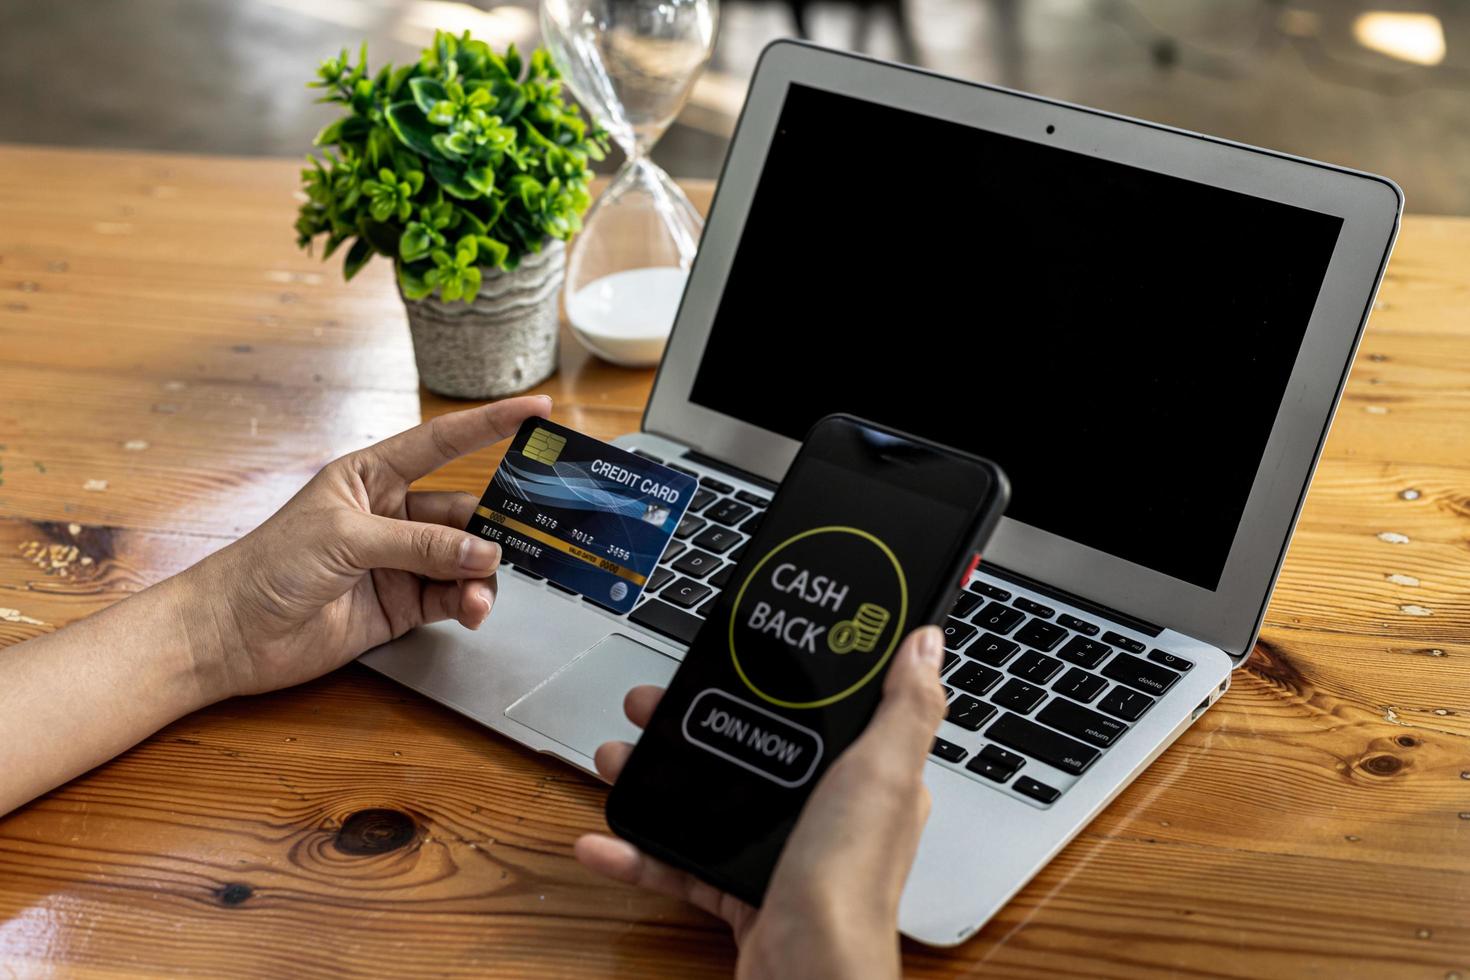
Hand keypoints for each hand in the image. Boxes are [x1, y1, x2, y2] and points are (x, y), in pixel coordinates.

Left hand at [187, 394, 550, 700]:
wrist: (231, 635)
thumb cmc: (268, 566)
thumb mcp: (346, 539)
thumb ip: (419, 544)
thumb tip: (481, 553)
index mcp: (371, 476)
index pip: (442, 442)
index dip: (489, 425)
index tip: (535, 412)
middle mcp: (391, 516)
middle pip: (462, 511)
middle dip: (493, 524)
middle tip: (525, 534)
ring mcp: (399, 562)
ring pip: (463, 559)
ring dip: (480, 574)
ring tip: (479, 593)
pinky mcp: (402, 605)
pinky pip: (452, 597)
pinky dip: (469, 602)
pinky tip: (471, 609)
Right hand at [575, 625, 947, 979]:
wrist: (807, 974)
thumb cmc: (851, 880)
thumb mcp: (884, 774)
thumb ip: (905, 708)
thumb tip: (926, 643)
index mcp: (865, 778)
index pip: (817, 712)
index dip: (774, 680)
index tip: (729, 654)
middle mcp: (825, 814)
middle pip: (751, 749)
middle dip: (691, 724)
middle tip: (648, 704)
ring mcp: (781, 853)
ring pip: (709, 802)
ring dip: (656, 778)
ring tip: (616, 758)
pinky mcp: (743, 894)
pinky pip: (681, 864)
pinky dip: (639, 853)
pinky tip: (605, 838)